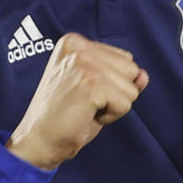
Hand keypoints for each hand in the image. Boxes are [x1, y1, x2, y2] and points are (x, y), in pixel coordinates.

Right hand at [8, 33, 147, 168]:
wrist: (39, 140)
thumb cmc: (64, 116)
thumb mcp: (96, 89)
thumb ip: (121, 77)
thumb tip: (144, 75)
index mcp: (75, 41)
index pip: (124, 59)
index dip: (111, 84)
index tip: (83, 93)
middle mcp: (78, 46)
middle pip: (131, 70)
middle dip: (115, 93)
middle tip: (83, 103)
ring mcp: (84, 63)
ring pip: (131, 88)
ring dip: (112, 106)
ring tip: (83, 109)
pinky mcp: (91, 84)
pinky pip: (125, 104)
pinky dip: (110, 117)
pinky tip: (85, 116)